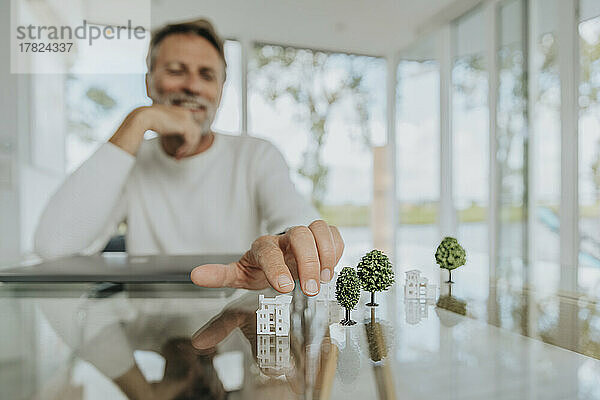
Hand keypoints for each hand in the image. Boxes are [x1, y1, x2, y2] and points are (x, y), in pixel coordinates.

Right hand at [109, 105, 203, 158]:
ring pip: (195, 137)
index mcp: (181, 111)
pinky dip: (185, 148)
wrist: (142, 118)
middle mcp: (185, 113)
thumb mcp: (162, 122)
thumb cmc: (147, 120)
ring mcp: (186, 118)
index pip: (190, 126)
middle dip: (189, 145)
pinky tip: (177, 154)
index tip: (178, 149)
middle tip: (179, 155)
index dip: (186, 139)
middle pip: (195, 132)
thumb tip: (173, 132)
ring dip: (187, 148)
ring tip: (178, 156)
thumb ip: (170, 125)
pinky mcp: (184, 125)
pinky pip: (190, 140)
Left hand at [190, 220, 343, 295]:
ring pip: (320, 229)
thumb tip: (195, 276)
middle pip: (300, 235)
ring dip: (326, 254)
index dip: (276, 268)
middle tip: (311, 289)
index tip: (284, 288)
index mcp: (263, 247)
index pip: (268, 251)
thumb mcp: (240, 274)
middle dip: (308, 263)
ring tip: (324, 278)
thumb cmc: (261, 267)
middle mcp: (286, 237)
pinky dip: (337, 250)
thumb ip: (220, 275)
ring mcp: (306, 234)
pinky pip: (335, 234)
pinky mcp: (322, 236)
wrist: (282, 255)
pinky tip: (331, 268)